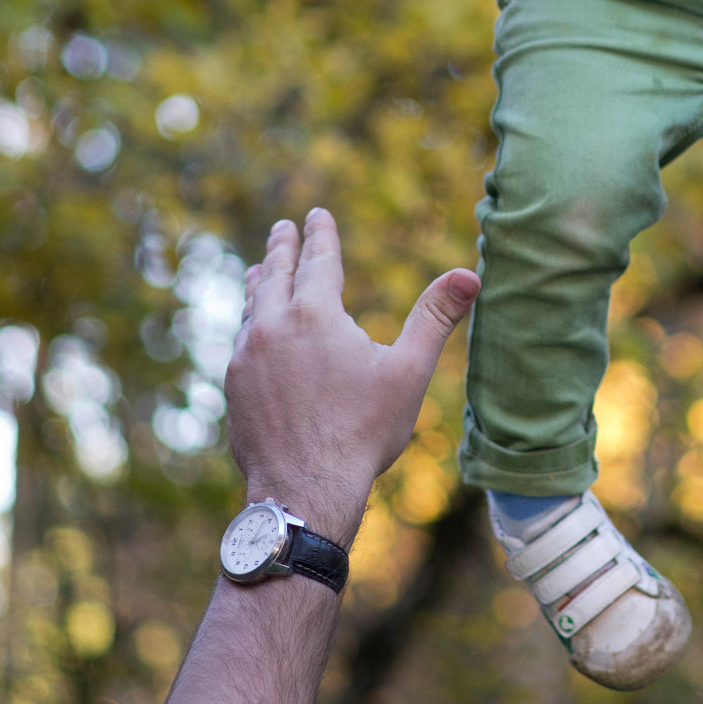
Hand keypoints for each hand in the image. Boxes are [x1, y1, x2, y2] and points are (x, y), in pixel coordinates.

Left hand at [226, 209, 479, 546]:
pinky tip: (252, 330)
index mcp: (315, 314)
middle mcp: (272, 326)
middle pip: (276, 274)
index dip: (320, 234)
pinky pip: (240, 341)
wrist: (305, 491)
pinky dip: (249, 322)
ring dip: (260, 282)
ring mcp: (246, 358)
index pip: (318, 259)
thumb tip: (469, 275)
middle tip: (282, 228)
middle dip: (282, 248)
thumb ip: (434, 317)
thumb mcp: (408, 371)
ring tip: (260, 270)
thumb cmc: (363, 432)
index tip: (316, 213)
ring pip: (252, 306)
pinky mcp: (233, 387)